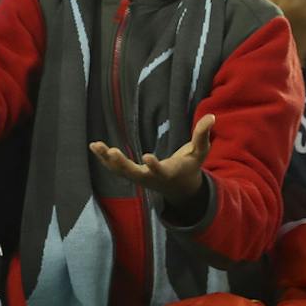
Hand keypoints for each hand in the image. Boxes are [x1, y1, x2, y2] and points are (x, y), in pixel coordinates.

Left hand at [90, 113, 214, 208]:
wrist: (179, 189)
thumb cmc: (190, 167)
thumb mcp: (199, 153)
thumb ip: (203, 136)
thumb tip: (211, 116)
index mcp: (168, 174)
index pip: (160, 171)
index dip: (154, 165)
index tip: (147, 157)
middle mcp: (151, 178)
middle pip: (134, 173)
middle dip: (122, 164)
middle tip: (112, 152)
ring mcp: (139, 178)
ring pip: (120, 171)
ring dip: (107, 159)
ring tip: (96, 145)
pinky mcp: (131, 175)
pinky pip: (115, 168)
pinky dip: (104, 159)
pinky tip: (94, 146)